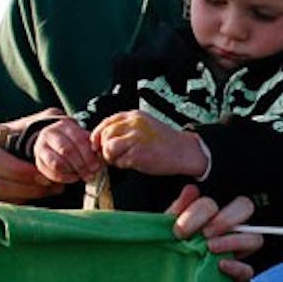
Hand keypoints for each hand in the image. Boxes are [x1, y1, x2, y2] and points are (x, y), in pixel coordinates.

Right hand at [0, 110, 64, 202]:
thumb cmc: (12, 135)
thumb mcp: (20, 125)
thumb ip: (40, 122)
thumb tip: (63, 123)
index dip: (17, 170)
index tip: (43, 174)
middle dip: (26, 188)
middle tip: (52, 185)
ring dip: (26, 196)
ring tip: (51, 189)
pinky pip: (0, 206)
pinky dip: (21, 202)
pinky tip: (39, 194)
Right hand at [34, 118, 101, 183]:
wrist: (53, 139)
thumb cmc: (74, 139)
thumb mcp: (82, 136)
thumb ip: (90, 144)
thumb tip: (100, 158)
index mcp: (65, 126)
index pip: (78, 140)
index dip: (88, 155)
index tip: (97, 166)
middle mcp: (50, 134)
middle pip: (66, 151)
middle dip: (81, 165)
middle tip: (91, 174)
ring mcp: (41, 147)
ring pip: (56, 162)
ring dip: (72, 172)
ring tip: (82, 176)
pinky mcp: (38, 160)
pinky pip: (49, 171)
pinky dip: (63, 177)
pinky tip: (73, 178)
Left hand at [92, 110, 207, 176]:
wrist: (185, 152)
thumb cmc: (164, 142)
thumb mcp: (145, 126)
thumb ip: (126, 128)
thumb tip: (102, 139)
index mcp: (134, 116)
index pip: (106, 122)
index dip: (98, 135)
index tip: (97, 144)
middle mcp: (134, 124)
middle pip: (105, 135)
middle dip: (105, 148)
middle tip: (113, 156)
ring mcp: (136, 139)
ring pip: (108, 149)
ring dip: (112, 157)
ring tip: (124, 159)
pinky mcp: (138, 154)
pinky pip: (119, 162)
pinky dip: (124, 165)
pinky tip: (135, 163)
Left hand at [167, 185, 262, 281]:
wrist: (165, 281)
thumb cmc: (170, 248)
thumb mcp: (170, 228)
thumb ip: (179, 209)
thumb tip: (192, 190)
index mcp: (212, 213)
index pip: (217, 201)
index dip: (200, 211)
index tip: (180, 230)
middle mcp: (230, 228)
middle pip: (245, 208)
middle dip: (226, 219)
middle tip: (205, 233)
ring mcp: (236, 251)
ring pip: (255, 239)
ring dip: (234, 241)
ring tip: (211, 248)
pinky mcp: (236, 275)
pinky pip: (248, 270)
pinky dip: (237, 267)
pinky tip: (220, 266)